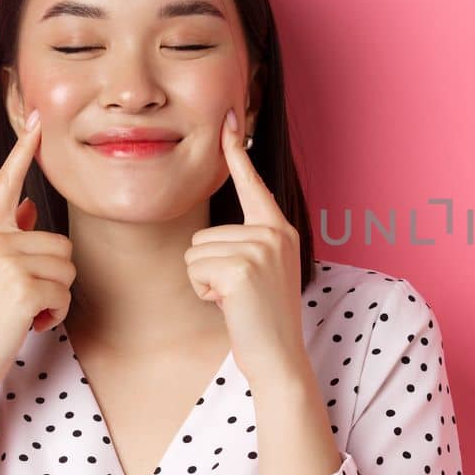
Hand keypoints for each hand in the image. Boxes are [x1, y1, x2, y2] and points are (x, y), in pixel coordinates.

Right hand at [0, 110, 76, 393]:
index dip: (24, 152)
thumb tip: (27, 205)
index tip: (38, 118)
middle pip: (61, 244)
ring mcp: (5, 261)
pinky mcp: (22, 287)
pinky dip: (55, 315)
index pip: (7, 184)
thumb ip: (9, 234)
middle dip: (54, 277)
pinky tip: (29, 323)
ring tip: (24, 310)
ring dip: (56, 296)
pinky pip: (65, 294)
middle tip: (22, 299)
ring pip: (68, 269)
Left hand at [185, 108, 307, 383]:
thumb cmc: (263, 320)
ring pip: (195, 250)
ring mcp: (261, 248)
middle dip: (207, 268)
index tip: (229, 117)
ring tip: (235, 300)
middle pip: (204, 233)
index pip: (253, 183)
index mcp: (280, 230)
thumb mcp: (261, 273)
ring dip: (204, 281)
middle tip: (238, 294)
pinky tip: (229, 305)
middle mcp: (275, 233)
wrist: (279, 357)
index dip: (237, 151)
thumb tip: (215, 236)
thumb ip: (247, 245)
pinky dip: (204, 291)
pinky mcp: (243, 267)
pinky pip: (195, 268)